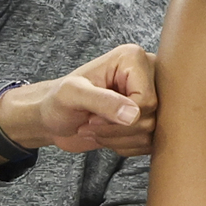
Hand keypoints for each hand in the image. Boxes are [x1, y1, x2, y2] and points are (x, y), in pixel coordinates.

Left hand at [0, 44, 157, 155]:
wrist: (54, 118)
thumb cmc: (58, 101)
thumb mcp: (72, 95)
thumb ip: (101, 101)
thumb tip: (134, 115)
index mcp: (133, 58)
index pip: (146, 100)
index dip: (120, 117)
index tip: (93, 117)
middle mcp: (148, 75)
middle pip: (151, 118)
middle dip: (117, 130)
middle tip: (91, 124)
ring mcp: (150, 98)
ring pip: (150, 134)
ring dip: (118, 139)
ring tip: (96, 128)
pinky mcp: (148, 118)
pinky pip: (149, 143)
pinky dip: (125, 146)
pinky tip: (108, 135)